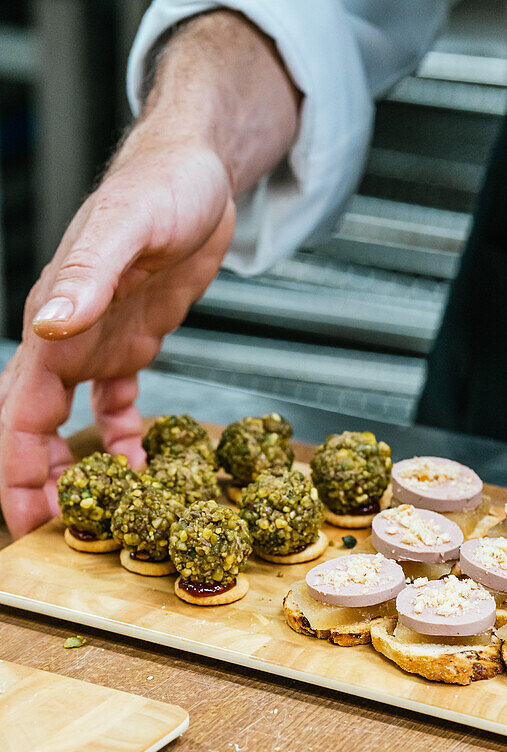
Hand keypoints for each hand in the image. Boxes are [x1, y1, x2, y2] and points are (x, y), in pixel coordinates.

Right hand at [0, 9, 299, 538]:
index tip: (25, 520)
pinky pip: (118, 401)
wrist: (200, 171)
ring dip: (76, 467)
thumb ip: (86, 275)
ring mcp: (98, 342)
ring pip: (71, 421)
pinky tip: (138, 464)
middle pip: (37, 427)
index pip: (19, 413)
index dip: (15, 469)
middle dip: (38, 483)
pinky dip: (122, 436)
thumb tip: (48, 327)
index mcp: (54, 324)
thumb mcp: (129, 227)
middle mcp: (68, 339)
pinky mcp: (132, 340)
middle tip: (55, 536)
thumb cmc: (163, 187)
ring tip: (92, 513)